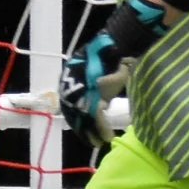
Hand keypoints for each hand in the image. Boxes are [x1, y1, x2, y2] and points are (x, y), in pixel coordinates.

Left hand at [59, 0, 165, 144]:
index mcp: (69, 78)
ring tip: (97, 142)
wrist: (120, 46)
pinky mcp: (93, 96)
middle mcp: (70, 84)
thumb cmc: (114, 58)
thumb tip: (102, 104)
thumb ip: (98, 88)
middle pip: (74, 113)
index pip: (70, 103)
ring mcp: (80, 91)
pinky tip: (107, 137)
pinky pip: (96, 117)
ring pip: (84, 117)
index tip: (83, 129)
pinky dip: (101, 128)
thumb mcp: (101, 75)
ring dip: (92, 131)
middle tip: (89, 140)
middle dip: (82, 128)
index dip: (77, 118)